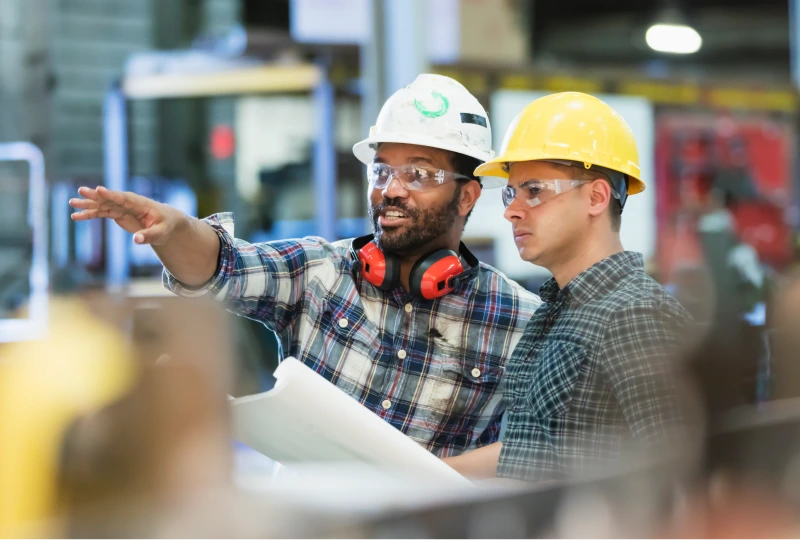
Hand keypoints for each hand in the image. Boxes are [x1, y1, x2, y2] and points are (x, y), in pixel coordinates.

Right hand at [69, 186, 187, 245]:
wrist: (165, 222)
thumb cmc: (165, 226)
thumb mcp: (160, 233)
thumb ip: (148, 236)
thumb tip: (136, 240)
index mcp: (140, 203)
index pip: (124, 198)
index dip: (111, 194)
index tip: (99, 189)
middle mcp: (128, 202)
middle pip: (109, 198)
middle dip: (95, 195)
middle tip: (81, 191)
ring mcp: (121, 207)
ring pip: (102, 204)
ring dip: (87, 204)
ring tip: (71, 203)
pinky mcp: (117, 213)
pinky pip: (100, 213)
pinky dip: (89, 214)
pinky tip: (76, 217)